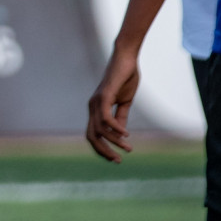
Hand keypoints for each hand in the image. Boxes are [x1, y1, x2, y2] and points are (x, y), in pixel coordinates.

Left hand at [86, 43, 140, 162]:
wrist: (126, 58)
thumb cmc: (125, 78)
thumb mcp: (124, 102)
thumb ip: (121, 117)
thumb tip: (120, 134)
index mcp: (96, 109)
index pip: (93, 134)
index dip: (101, 148)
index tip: (115, 158)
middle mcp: (92, 107)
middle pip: (91, 136)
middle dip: (103, 151)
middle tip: (118, 161)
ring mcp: (96, 101)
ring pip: (99, 129)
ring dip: (114, 142)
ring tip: (128, 148)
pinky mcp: (104, 96)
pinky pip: (106, 117)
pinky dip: (115, 128)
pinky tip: (126, 134)